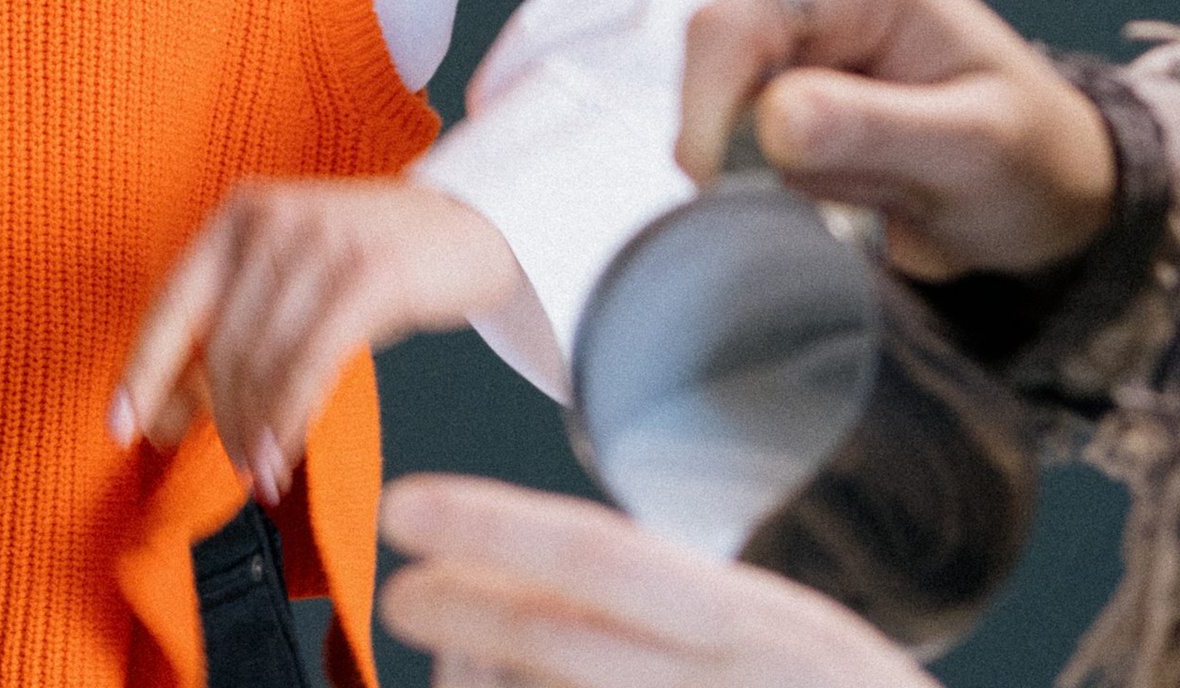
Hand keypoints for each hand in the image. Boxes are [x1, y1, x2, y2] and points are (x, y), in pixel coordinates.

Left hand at [109, 180, 519, 504]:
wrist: (465, 223)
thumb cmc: (366, 262)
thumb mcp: (290, 276)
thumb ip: (233, 328)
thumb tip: (168, 412)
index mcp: (239, 213)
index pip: (173, 300)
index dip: (142, 370)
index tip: (120, 428)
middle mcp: (272, 217)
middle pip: (220, 343)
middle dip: (217, 418)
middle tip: (230, 468)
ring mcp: (322, 240)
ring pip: (262, 359)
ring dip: (253, 432)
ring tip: (258, 475)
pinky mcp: (370, 273)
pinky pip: (310, 362)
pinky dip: (288, 420)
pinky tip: (282, 457)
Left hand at [378, 473, 925, 685]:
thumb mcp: (781, 642)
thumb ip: (675, 612)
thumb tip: (524, 604)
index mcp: (761, 626)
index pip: (602, 556)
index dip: (493, 525)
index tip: (408, 508)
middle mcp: (744, 679)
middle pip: (569, 640)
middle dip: (467, 611)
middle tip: (398, 593)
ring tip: (453, 664)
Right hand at [678, 0, 1117, 281]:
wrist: (1054, 186)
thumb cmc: (1032, 156)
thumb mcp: (971, 150)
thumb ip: (872, 128)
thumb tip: (769, 117)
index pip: (743, 13)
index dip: (708, 92)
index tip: (708, 179)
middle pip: (721, 51)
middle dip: (763, 137)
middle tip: (845, 195)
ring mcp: (802, 25)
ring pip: (728, 100)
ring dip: (786, 162)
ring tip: (876, 184)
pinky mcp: (790, 71)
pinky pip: (745, 127)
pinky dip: (788, 171)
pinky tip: (858, 181)